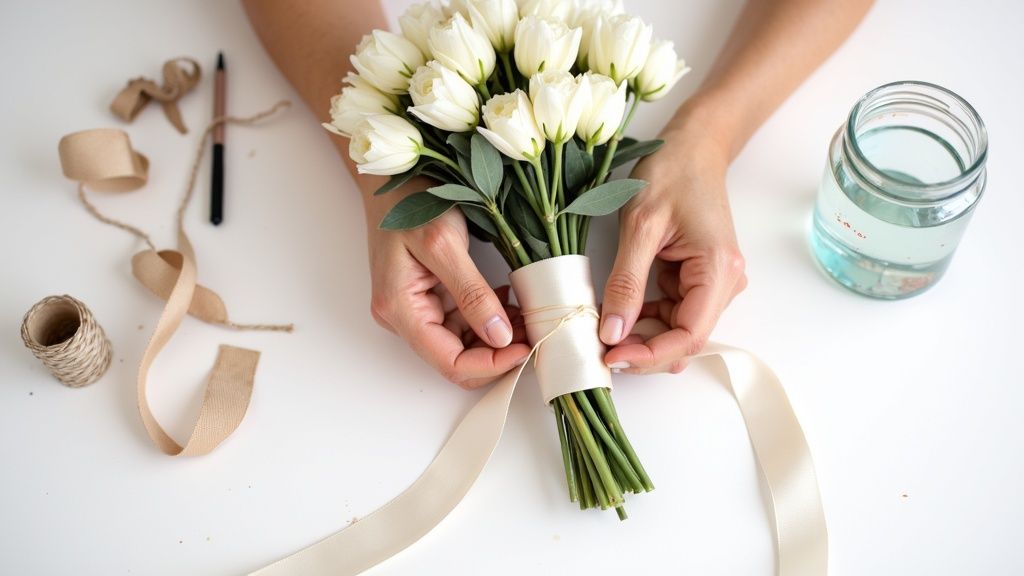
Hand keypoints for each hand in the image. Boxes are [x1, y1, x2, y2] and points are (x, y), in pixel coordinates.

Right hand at [365, 188, 530, 388]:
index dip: (492, 365)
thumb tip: (500, 338)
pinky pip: (458, 322)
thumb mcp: (446, 244)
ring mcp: (412, 308)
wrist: (391, 175)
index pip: (450, 362)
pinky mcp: (424, 297)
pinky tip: (506, 300)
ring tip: (525, 313)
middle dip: (497, 352)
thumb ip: (472, 294)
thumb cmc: (412, 198)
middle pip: (455, 358)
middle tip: (533, 331)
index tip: (528, 348)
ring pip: (460, 343)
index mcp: (400, 308)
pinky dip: (486, 317)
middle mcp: (401, 317)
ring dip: (495, 335)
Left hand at [599, 125, 746, 374]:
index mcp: (718, 270)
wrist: (693, 146)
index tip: (612, 358)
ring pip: (675, 328)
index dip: (650, 354)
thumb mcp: (640, 227)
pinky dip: (644, 317)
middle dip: (642, 348)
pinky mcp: (697, 279)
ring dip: (641, 334)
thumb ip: (626, 283)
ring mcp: (712, 282)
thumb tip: (612, 332)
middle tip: (598, 348)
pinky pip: (671, 311)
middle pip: (683, 338)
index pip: (689, 335)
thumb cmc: (671, 174)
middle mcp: (725, 283)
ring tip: (602, 328)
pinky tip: (619, 312)